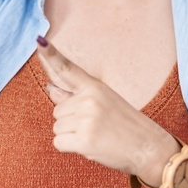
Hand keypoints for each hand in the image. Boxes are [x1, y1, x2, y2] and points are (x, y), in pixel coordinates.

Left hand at [36, 36, 176, 180]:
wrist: (149, 147)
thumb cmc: (126, 126)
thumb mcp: (104, 103)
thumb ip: (76, 97)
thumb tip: (51, 88)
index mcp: (95, 87)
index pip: (69, 68)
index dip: (51, 55)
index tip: (38, 40)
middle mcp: (89, 99)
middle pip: (57, 110)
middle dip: (70, 122)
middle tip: (95, 127)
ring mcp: (87, 119)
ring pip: (57, 128)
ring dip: (71, 135)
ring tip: (96, 135)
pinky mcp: (85, 140)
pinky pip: (59, 143)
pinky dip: (70, 147)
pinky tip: (90, 146)